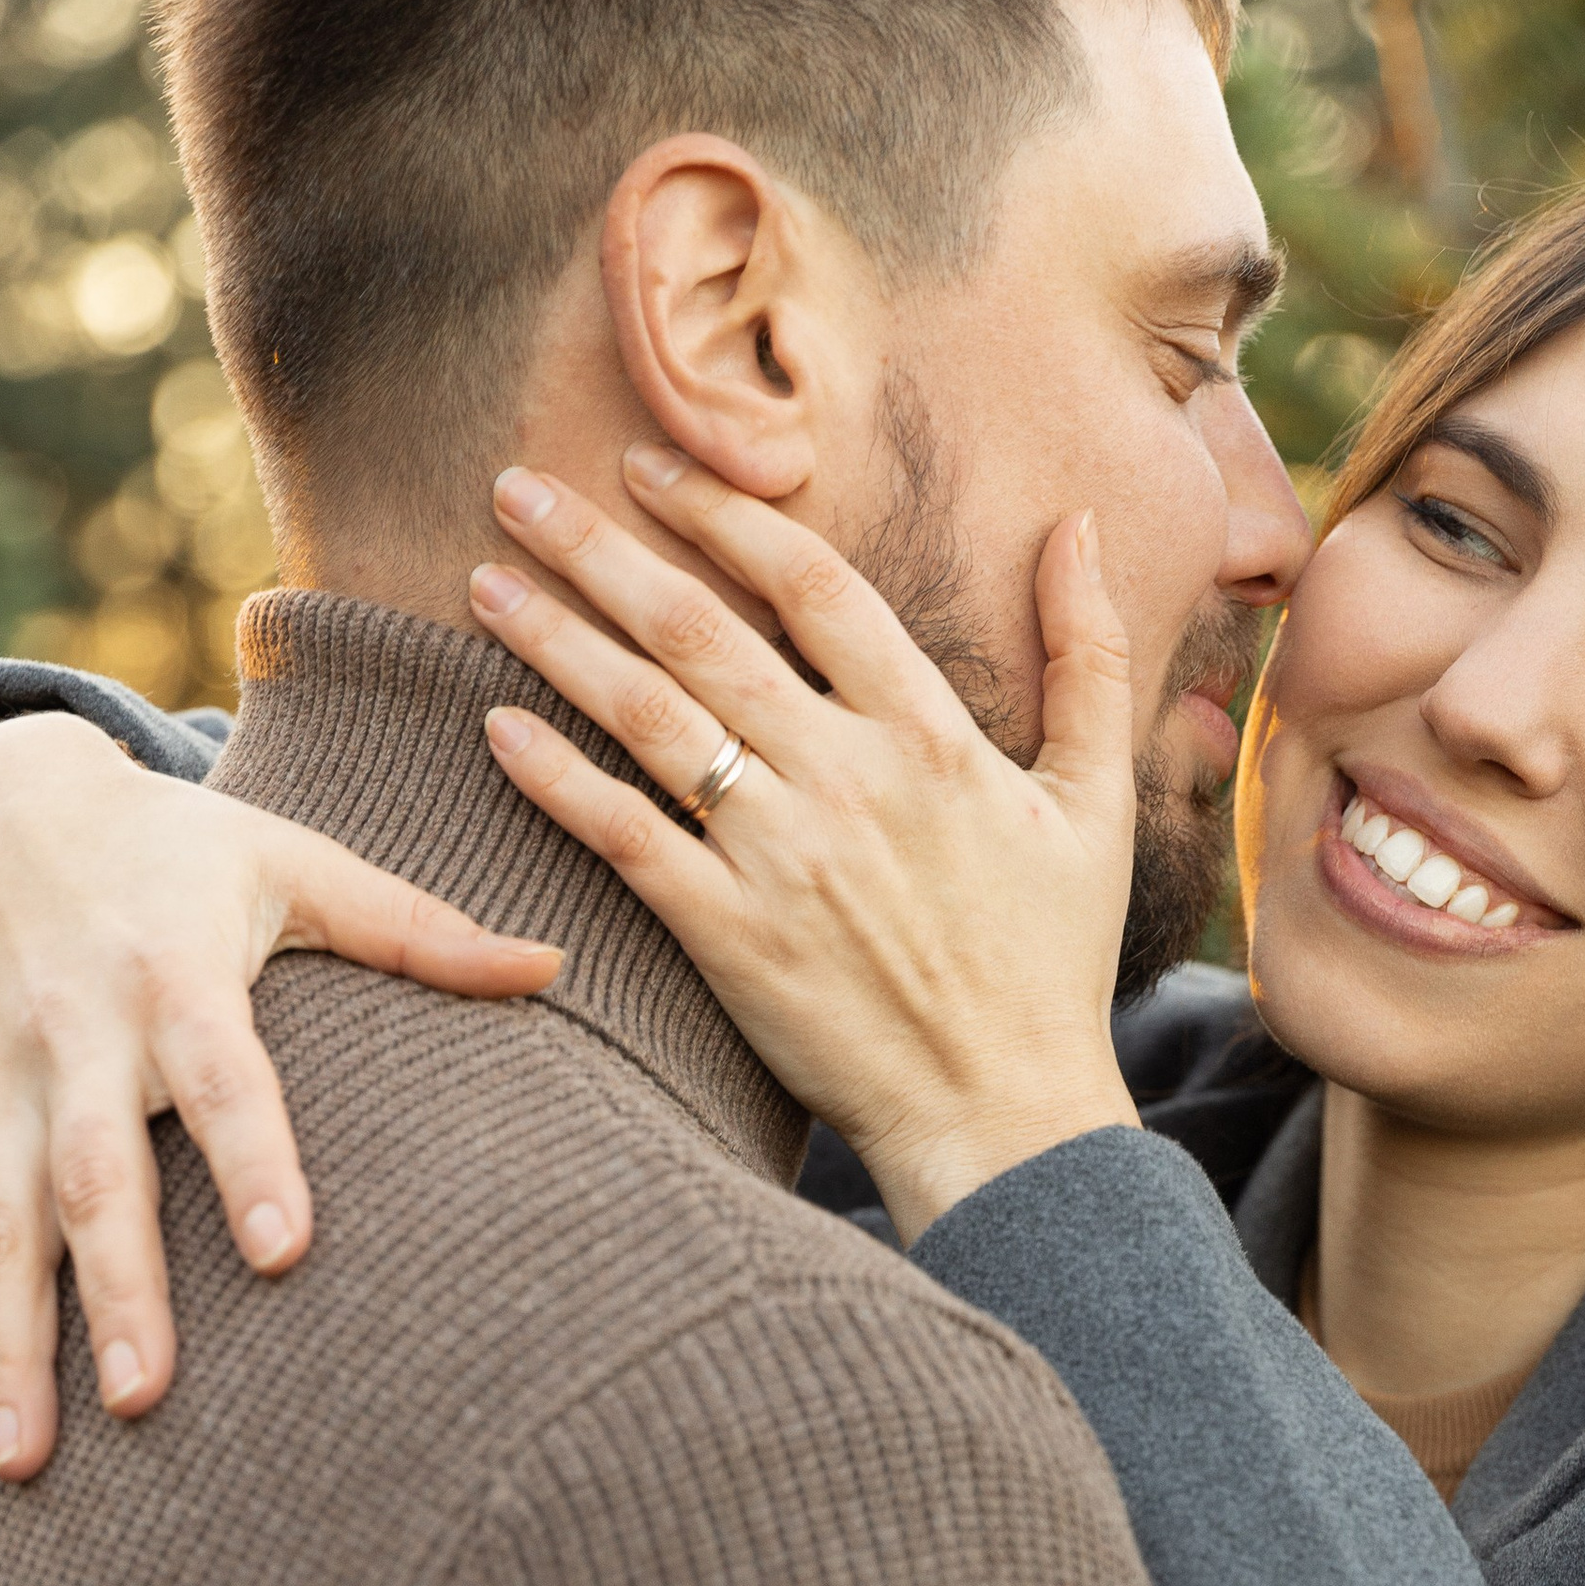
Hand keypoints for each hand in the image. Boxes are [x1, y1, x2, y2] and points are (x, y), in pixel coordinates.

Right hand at [0, 709, 560, 1480]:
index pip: (221, 1078)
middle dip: (114, 1291)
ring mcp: (0, 1075)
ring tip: (25, 1457)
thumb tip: (552, 967)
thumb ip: (417, 928)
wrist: (0, 801)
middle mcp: (77, 1032)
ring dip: (14, 1343)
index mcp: (172, 973)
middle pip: (94, 1174)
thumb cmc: (180, 848)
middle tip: (146, 1399)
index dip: (251, 1160)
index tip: (286, 1253)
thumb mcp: (294, 862)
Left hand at [466, 452, 1139, 1239]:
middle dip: (599, 549)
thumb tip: (1076, 524)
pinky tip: (496, 727)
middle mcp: (849, 781)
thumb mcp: (1098, 803)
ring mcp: (784, 860)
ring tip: (486, 583)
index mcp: (933, 737)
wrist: (1005, 1115)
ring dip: (557, 641)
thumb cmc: (1052, 964)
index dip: (723, 512)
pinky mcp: (732, 939)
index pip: (811, 584)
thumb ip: (1090, 658)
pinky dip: (557, 779)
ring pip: (649, 719)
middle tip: (519, 490)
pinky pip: (626, 837)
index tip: (652, 469)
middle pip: (701, 630)